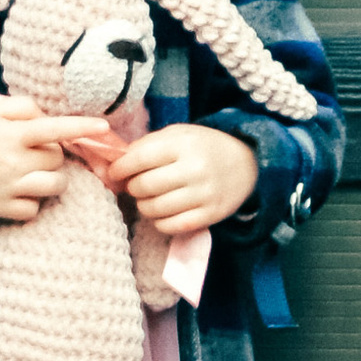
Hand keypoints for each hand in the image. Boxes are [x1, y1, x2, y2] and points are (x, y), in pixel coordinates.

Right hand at [0, 95, 111, 222]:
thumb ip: (24, 107)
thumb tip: (48, 118)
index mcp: (13, 134)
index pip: (56, 128)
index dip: (82, 126)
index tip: (103, 126)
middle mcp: (14, 161)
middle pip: (57, 159)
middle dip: (52, 154)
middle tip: (32, 150)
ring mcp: (9, 187)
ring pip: (54, 186)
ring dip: (51, 178)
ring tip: (34, 172)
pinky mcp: (1, 208)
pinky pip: (34, 209)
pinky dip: (33, 201)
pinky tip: (20, 190)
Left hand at [104, 120, 260, 238]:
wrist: (245, 163)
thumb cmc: (202, 147)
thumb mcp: (177, 134)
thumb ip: (147, 145)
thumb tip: (115, 163)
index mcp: (183, 144)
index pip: (140, 158)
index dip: (120, 168)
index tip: (114, 172)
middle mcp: (195, 169)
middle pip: (145, 186)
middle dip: (132, 188)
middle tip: (134, 186)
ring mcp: (204, 194)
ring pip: (155, 208)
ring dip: (143, 206)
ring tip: (148, 198)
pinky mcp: (210, 215)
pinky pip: (171, 226)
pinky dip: (159, 221)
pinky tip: (162, 212)